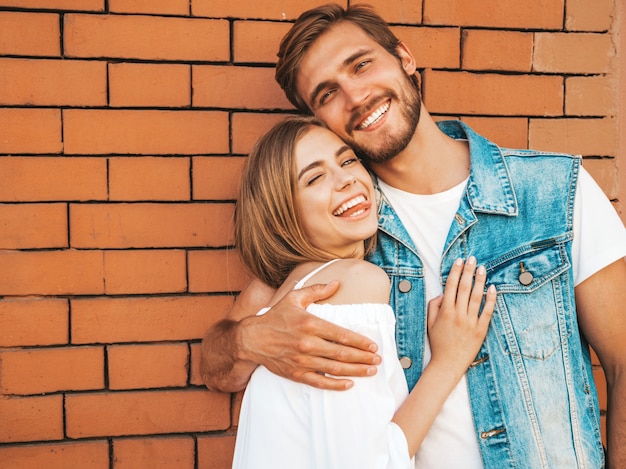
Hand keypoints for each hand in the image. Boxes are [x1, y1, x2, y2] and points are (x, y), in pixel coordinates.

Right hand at [238, 281, 381, 389]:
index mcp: (309, 324)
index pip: (341, 335)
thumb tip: (336, 283)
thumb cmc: (275, 317)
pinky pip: (319, 382)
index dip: (360, 342)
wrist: (251, 339)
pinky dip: (335, 385)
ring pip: (334, 369)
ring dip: (355, 371)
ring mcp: (301, 361)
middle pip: (341, 353)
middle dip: (363, 358)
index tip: (373, 346)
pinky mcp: (295, 373)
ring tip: (370, 371)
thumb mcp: (294, 298)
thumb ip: (317, 290)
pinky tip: (349, 384)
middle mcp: (307, 343)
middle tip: (378, 360)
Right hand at [427, 257, 495, 373]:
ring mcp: (471, 322)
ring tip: (482, 268)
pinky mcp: (481, 329)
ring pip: (477, 296)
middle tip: (472, 258)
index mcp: (445, 311)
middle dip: (468, 271)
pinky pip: (487, 311)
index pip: (451, 286)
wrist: (448, 363)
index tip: (460, 261)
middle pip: (465, 287)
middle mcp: (458, 314)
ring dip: (480, 280)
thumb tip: (444, 293)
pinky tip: (492, 288)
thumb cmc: (438, 342)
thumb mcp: (430, 322)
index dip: (456, 272)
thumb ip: (434, 305)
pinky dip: (490, 299)